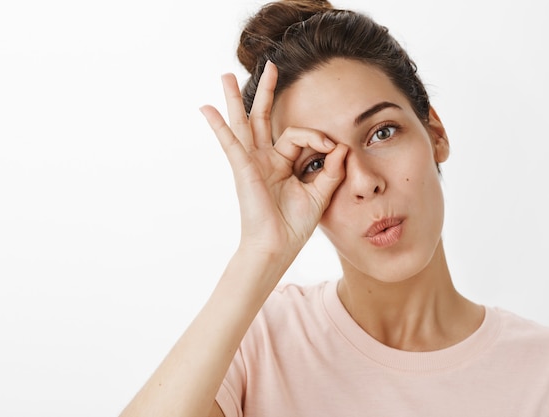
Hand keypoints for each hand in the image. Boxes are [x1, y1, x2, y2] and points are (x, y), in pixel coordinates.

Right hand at [200, 61, 346, 260]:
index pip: (299, 136)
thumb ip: (331, 170)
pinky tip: (207, 108)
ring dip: (236, 99)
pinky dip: (219, 126)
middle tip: (270, 67)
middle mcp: (265, 159)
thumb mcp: (320, 194)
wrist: (277, 247)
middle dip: (267, 92)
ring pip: (244, 123)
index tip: (333, 148)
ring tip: (226, 76)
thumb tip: (341, 146)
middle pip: (263, 118)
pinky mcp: (243, 169)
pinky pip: (230, 143)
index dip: (318, 137)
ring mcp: (252, 162)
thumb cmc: (294, 226)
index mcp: (282, 164)